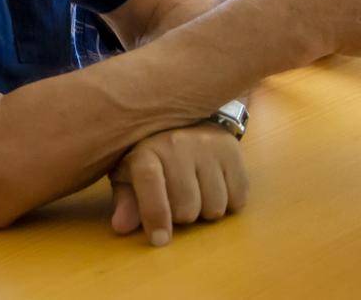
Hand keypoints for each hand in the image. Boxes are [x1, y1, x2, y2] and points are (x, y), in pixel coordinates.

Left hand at [109, 123, 247, 246]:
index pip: (151, 181)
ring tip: (198, 194)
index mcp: (147, 150)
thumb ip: (126, 201)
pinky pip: (238, 196)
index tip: (160, 240)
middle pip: (187, 207)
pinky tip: (216, 188)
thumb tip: (121, 226)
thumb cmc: (154, 155)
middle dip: (182, 216)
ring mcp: (208, 146)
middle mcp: (178, 143)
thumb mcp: (130, 175)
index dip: (155, 214)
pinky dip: (229, 203)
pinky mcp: (232, 150)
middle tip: (178, 203)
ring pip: (215, 206)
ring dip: (206, 211)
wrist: (187, 119)